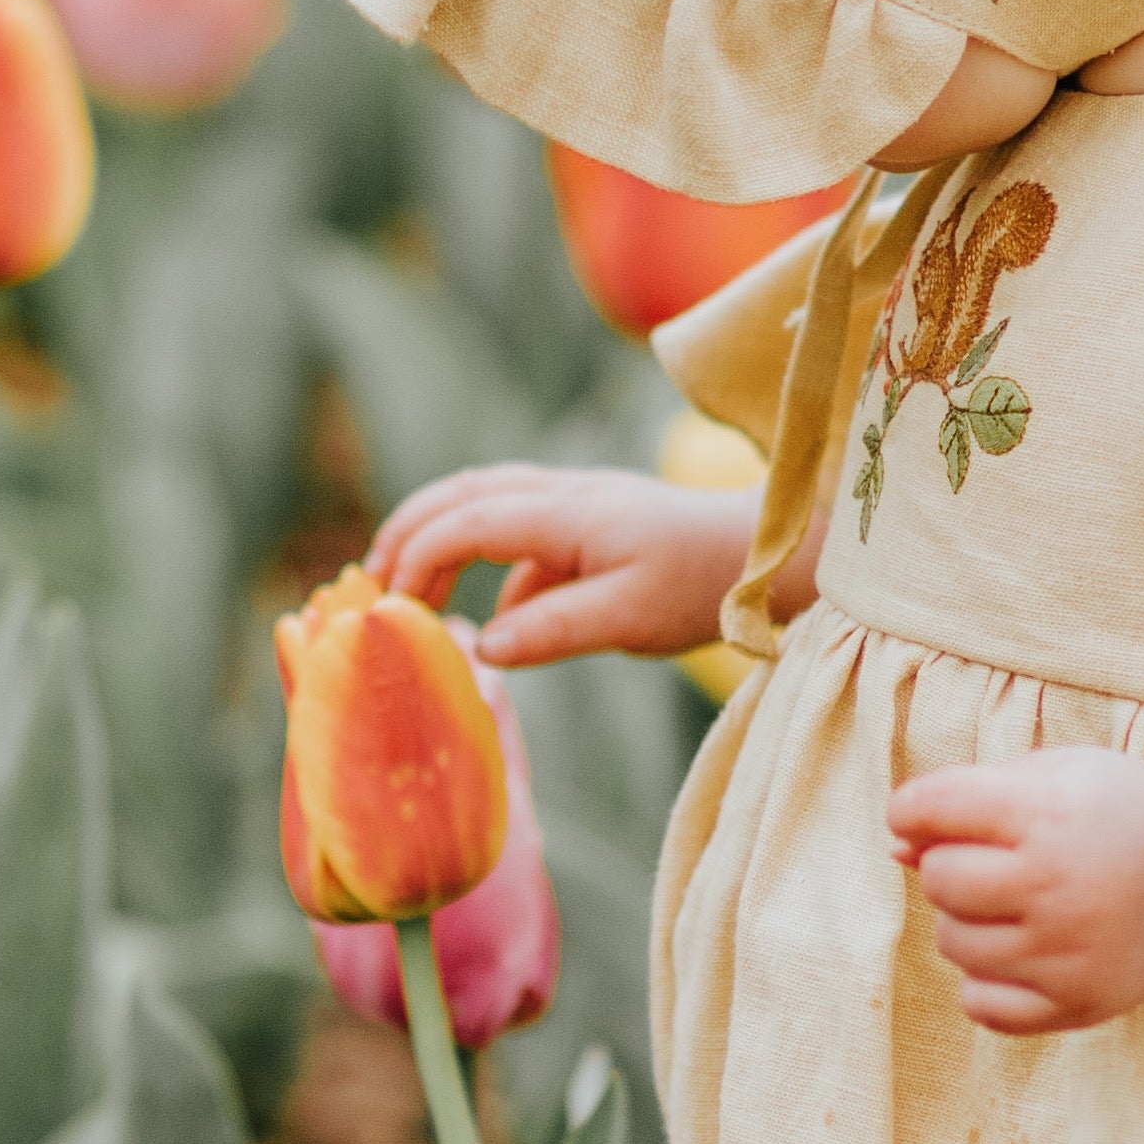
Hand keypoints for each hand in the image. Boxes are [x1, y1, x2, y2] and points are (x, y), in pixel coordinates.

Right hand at [362, 464, 752, 667]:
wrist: (769, 556)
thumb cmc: (703, 585)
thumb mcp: (629, 619)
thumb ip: (554, 630)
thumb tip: (483, 648)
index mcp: (568, 513)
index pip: (468, 522)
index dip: (420, 558)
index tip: (394, 610)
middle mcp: (565, 494)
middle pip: (462, 494)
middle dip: (409, 532)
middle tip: (374, 586)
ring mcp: (577, 503)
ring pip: (484, 500)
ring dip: (438, 534)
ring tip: (406, 585)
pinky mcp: (591, 525)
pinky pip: (519, 529)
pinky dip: (485, 559)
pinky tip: (493, 618)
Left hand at [886, 750, 1143, 1035]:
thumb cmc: (1118, 814)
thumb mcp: (1055, 775)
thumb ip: (971, 795)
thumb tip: (896, 848)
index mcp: (1048, 813)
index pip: (930, 808)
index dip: (912, 810)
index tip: (925, 817)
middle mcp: (1054, 884)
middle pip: (938, 881)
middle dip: (951, 867)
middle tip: (997, 864)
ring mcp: (1065, 952)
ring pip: (953, 944)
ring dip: (970, 923)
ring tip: (1019, 908)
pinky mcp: (1075, 1003)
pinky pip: (980, 1004)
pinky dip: (988, 980)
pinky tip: (1025, 953)